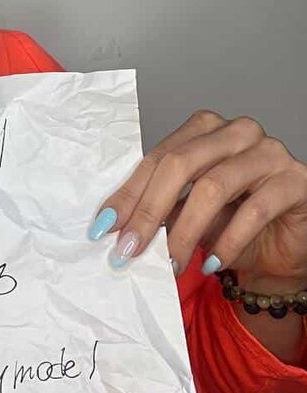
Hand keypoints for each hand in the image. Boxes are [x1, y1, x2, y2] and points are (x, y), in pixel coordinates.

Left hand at [87, 110, 306, 284]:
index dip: (128, 194)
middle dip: (149, 211)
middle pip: (180, 164)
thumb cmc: (233, 223)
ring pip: (213, 186)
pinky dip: (227, 242)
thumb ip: (159, 210)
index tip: (105, 227)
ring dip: (185, 231)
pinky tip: (210, 263)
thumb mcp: (187, 214)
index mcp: (204, 129)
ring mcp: (269, 152)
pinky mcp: (295, 180)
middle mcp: (237, 131)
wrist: (283, 248)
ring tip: (170, 263)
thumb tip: (116, 226)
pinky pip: (254, 210)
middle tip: (130, 248)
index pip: (157, 158)